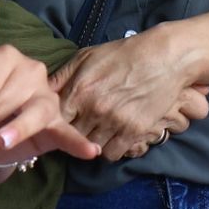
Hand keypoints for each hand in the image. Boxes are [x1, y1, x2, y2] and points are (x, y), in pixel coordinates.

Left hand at [0, 45, 100, 169]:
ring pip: (34, 112)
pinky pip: (68, 131)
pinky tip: (91, 151)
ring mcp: (47, 96)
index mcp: (5, 57)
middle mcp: (31, 70)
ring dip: (19, 128)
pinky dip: (77, 142)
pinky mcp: (59, 121)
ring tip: (4, 141)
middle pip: (3, 99)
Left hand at [49, 31, 194, 162]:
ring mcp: (115, 121)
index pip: (54, 122)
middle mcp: (94, 109)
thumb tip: (41, 92)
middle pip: (71, 137)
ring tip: (99, 131)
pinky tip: (115, 136)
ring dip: (92, 143)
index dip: (55, 125)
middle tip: (81, 128)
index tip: (61, 123)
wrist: (167, 57)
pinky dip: (111, 148)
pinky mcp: (134, 130)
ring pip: (91, 149)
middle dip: (73, 134)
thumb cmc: (125, 54)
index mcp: (79, 90)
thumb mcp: (87, 57)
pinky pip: (112, 154)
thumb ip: (62, 77)